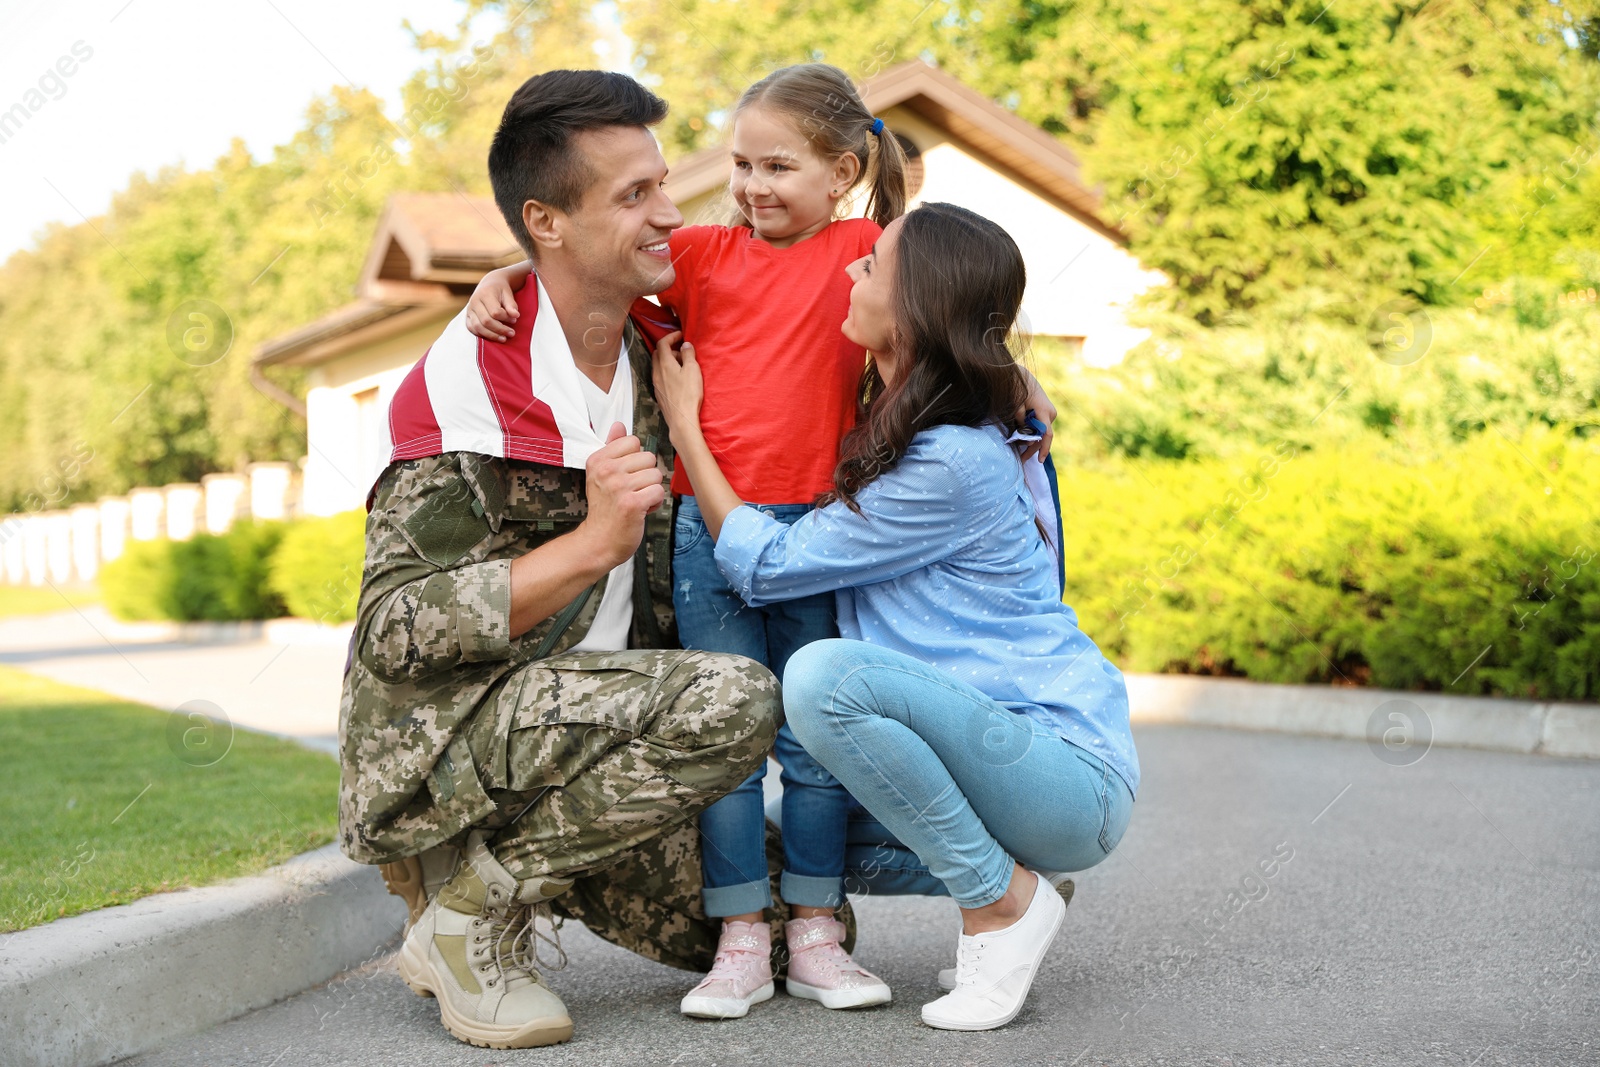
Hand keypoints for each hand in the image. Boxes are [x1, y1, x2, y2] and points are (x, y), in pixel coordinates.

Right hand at [465, 265, 526, 340]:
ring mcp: (469, 309)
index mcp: (485, 294)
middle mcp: (474, 302)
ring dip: (492, 335)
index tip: (515, 319)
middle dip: (500, 329)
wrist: (489, 284)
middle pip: (486, 321)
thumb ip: (511, 305)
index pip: (495, 312)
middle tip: (512, 333)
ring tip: (504, 338)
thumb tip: (516, 316)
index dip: (506, 318)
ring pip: (478, 327)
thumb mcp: (508, 294)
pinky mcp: (467, 316)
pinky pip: (472, 328)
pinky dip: (482, 334)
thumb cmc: (500, 290)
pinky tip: (493, 336)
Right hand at [577, 423, 666, 568]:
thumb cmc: (605, 508)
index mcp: (598, 460)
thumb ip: (612, 447)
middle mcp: (607, 471)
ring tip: (636, 500)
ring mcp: (619, 487)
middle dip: (646, 476)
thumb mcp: (601, 474)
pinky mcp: (632, 503)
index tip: (625, 475)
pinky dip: (654, 502)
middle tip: (631, 491)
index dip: (635, 460)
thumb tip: (619, 425)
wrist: (599, 541)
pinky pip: (659, 491)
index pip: (633, 441)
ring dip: (651, 490)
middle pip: (649, 457)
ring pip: (656, 475)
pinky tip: (641, 510)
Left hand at [650, 330, 705, 443]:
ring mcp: (656, 384)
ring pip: (658, 365)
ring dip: (667, 361)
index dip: (671, 336)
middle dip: (668, 348)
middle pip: (657, 353)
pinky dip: (667, 371)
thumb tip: (685, 345)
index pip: (662, 343)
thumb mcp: (692, 370)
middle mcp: (656, 372)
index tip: (681, 335)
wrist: (681, 419)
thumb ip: (688, 355)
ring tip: (682, 365)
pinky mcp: (659, 394)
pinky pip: (660, 376)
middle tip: (682, 351)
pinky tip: (678, 378)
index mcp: (664, 363)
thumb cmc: (688, 394)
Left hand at [1016, 367, 1056, 462]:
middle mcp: (1050, 413)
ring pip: (1042, 432)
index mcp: (1044, 411)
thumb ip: (1021, 421)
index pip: (1046, 434)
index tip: (1040, 460)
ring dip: (1031, 442)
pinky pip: (1040, 427)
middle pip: (1043, 436)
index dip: (1043, 448)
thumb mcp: (1016, 405)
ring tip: (1020, 453)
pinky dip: (1032, 434)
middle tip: (1022, 460)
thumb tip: (1026, 438)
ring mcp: (1049, 413)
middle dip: (1033, 449)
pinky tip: (1023, 442)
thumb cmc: (1018, 389)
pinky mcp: (1045, 413)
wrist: (1022, 376)